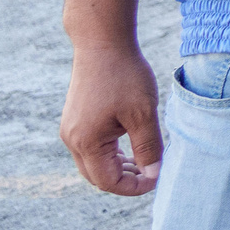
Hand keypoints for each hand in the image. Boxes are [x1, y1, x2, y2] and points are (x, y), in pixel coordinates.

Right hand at [62, 40, 161, 196]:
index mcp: (86, 142)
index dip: (134, 186)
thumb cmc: (124, 76)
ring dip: (118, 167)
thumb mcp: (143, 113)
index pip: (108, 182)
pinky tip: (131, 147)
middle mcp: (72, 140)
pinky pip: (91, 147)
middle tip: (152, 173)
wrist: (103, 43)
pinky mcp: (76, 119)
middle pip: (97, 176)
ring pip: (94, 163)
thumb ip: (148, 147)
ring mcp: (72, 129)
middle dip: (125, 180)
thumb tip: (153, 174)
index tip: (158, 179)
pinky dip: (111, 153)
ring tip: (145, 162)